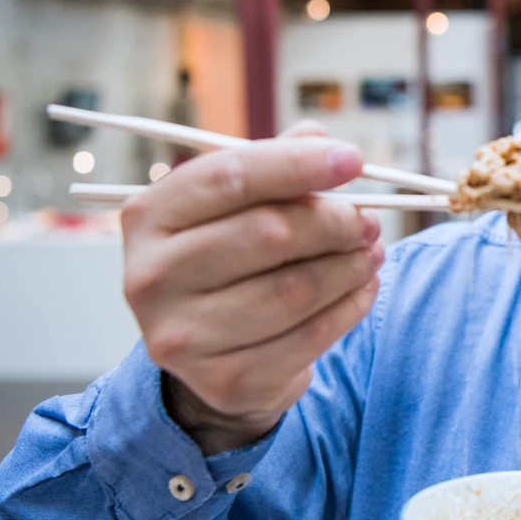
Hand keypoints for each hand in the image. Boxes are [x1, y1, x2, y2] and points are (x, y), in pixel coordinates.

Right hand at [122, 121, 383, 453]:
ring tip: (370, 252)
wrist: (211, 356)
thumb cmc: (230, 263)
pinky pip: (309, 337)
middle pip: (268, 233)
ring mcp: (182, 335)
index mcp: (150, 217)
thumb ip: (273, 170)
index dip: (298, 164)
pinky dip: (350, 307)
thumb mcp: (236, 209)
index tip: (353, 160)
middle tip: (369, 221)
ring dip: (349, 266)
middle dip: (334, 222)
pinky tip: (364, 288)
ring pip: (294, 289)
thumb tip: (320, 139)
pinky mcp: (224, 380)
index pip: (230, 177)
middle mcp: (151, 277)